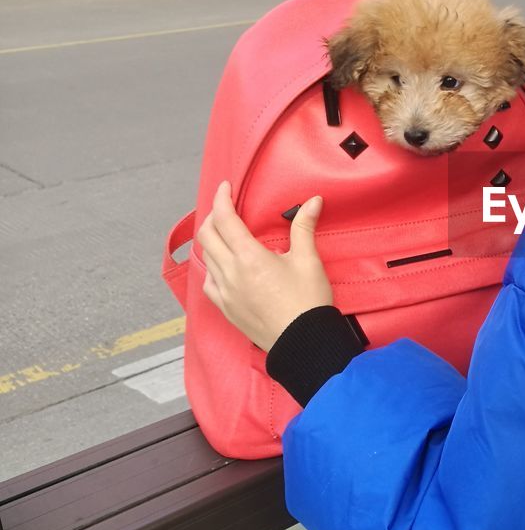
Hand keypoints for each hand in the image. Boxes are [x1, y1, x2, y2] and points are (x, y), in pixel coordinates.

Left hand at [196, 181, 333, 352]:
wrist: (302, 342)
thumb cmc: (307, 301)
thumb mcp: (308, 260)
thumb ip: (304, 228)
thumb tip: (312, 201)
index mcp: (249, 258)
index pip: (225, 220)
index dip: (222, 199)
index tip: (226, 187)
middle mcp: (230, 273)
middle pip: (207, 236)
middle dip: (213, 217)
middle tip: (226, 209)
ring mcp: (225, 292)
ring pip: (206, 259)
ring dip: (211, 241)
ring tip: (224, 235)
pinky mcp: (226, 309)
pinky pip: (208, 283)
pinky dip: (212, 268)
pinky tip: (223, 267)